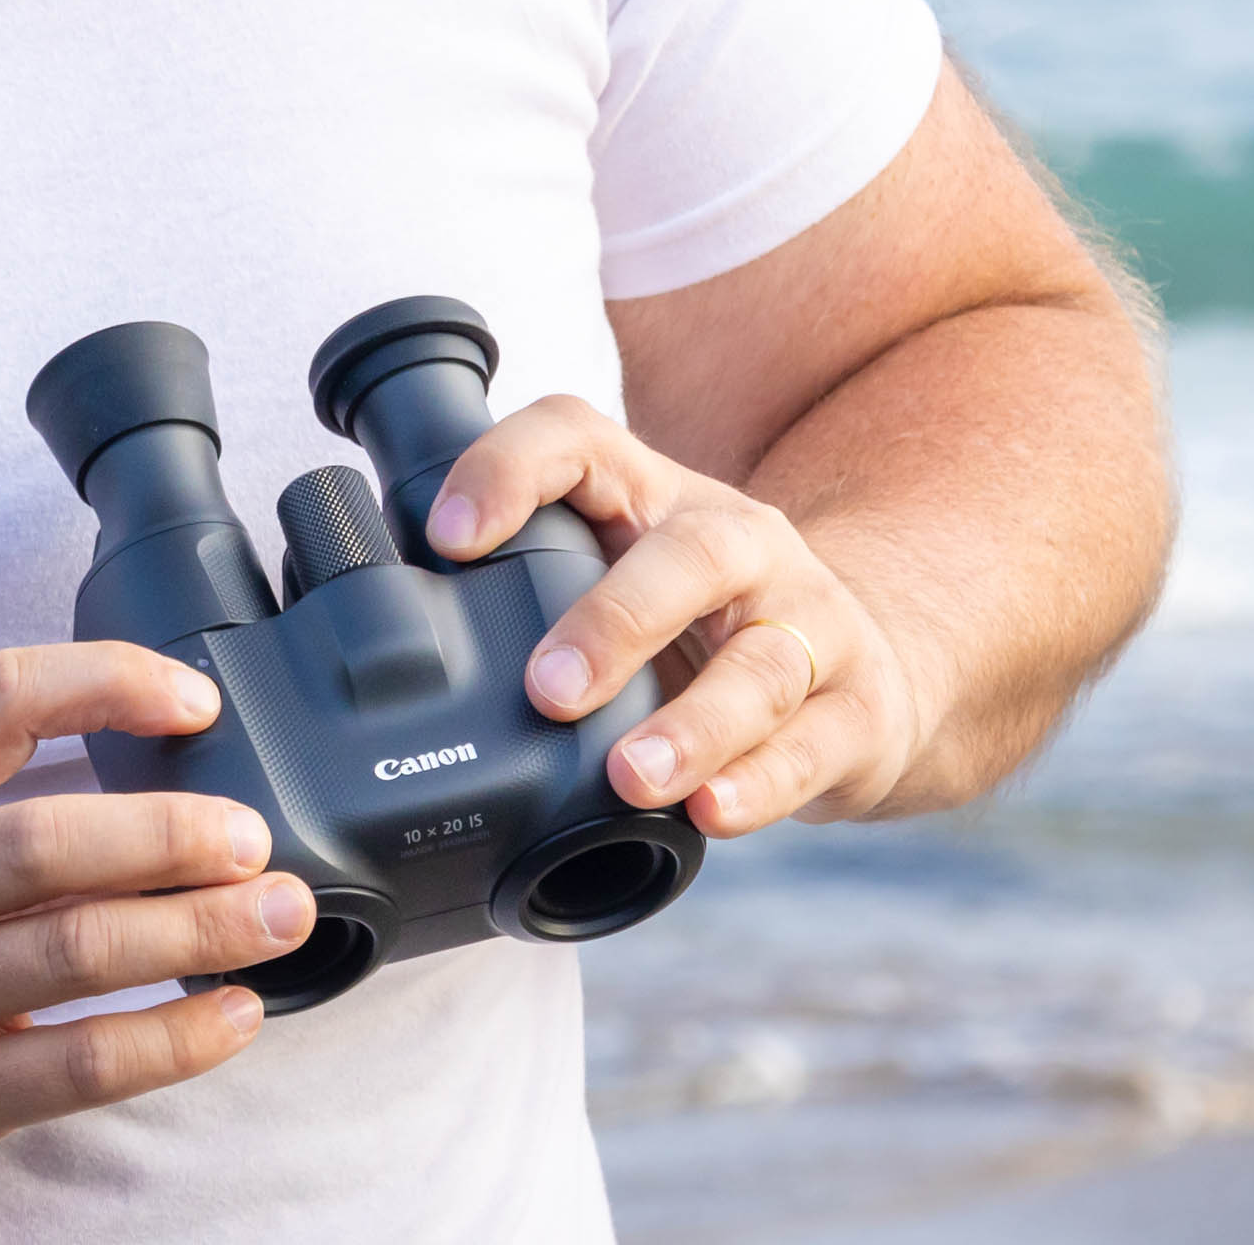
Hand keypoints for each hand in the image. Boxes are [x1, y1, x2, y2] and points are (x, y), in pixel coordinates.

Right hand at [0, 643, 311, 1241]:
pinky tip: (233, 1018)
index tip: (192, 699)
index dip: (104, 682)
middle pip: (46, 841)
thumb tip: (150, 784)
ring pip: (76, 950)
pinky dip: (174, 1040)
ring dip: (200, 930)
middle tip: (254, 836)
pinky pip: (80, 1068)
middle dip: (172, 832)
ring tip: (280, 916)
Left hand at [425, 397, 937, 838]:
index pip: (579, 441)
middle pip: (691, 554)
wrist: (866, 665)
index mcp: (656, 499)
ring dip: (692, 723)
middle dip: (614, 622)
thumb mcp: (616, 582)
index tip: (446, 534)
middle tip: (545, 690)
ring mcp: (811, 623)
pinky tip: (712, 812)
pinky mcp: (857, 707)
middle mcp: (741, 545)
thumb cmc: (697, 625)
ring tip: (632, 776)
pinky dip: (760, 783)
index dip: (509, 470)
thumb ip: (524, 594)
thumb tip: (387, 639)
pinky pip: (813, 743)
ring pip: (761, 663)